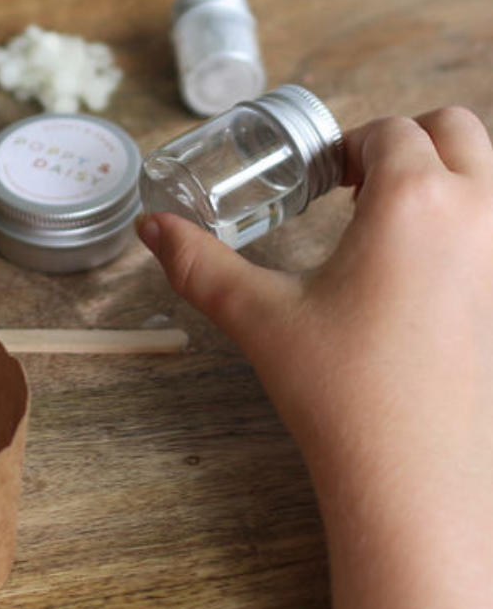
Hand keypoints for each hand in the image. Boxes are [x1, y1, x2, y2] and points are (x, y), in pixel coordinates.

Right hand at [138, 106, 492, 608]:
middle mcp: (475, 215)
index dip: (347, 148)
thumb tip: (151, 229)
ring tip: (388, 223)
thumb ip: (198, 264)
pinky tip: (416, 273)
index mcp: (414, 200)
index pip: (388, 132)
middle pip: (456, 129)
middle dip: (407, 141)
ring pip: (486, 175)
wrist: (412, 479)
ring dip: (444, 175)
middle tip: (359, 186)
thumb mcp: (259, 317)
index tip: (320, 181)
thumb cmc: (342, 392)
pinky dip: (463, 222)